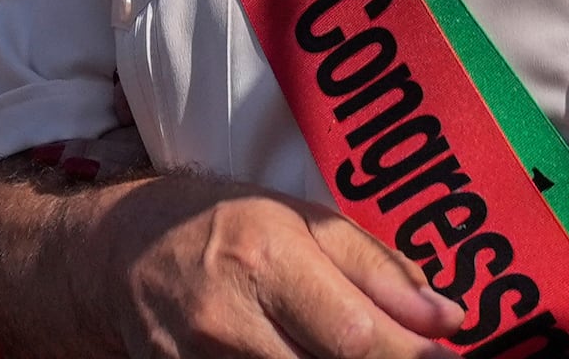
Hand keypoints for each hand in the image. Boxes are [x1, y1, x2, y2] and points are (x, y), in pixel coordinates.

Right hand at [95, 172, 461, 357]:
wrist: (121, 254)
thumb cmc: (224, 226)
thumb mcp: (304, 222)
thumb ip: (379, 270)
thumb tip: (447, 319)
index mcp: (267, 260)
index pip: (356, 338)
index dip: (410, 358)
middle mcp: (229, 321)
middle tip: (403, 357)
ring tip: (351, 353)